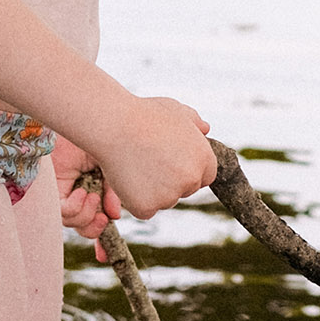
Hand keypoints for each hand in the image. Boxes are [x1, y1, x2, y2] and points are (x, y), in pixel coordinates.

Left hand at [53, 135, 121, 256]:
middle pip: (87, 227)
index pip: (100, 219)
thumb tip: (114, 216)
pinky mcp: (53, 192)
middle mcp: (80, 192)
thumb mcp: (114, 166)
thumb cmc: (99, 135)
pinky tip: (82, 193)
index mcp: (97, 186)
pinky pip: (66, 214)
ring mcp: (65, 193)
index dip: (102, 242)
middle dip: (96, 229)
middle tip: (104, 218)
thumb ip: (115, 191)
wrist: (81, 117)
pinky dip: (77, 208)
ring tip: (92, 196)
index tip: (105, 258)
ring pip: (77, 223)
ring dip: (89, 214)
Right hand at [94, 97, 215, 221]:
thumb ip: (194, 122)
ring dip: (152, 191)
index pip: (205, 176)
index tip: (169, 161)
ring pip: (164, 201)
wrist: (114, 125)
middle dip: (171, 182)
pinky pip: (144, 210)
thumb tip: (205, 129)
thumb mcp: (174, 110)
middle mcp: (191, 179)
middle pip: (185, 191)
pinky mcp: (147, 207)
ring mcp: (169, 196)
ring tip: (135, 164)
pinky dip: (135, 199)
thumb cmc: (141, 113)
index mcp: (204, 158)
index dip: (186, 169)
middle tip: (148, 161)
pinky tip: (127, 177)